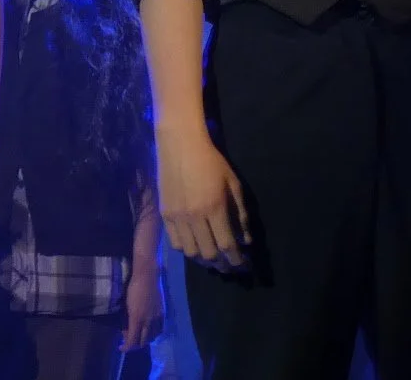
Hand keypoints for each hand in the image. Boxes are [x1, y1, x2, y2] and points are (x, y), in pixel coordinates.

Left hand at [122, 266, 165, 352]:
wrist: (148, 276)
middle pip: (143, 341)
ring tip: (139, 337)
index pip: (132, 340)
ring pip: (153, 337)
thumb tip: (125, 332)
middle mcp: (148, 321)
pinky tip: (150, 331)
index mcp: (137, 319)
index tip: (121, 348)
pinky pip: (160, 330)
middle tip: (129, 342)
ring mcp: (157, 318)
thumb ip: (126, 321)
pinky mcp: (163, 314)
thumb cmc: (133, 288)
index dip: (126, 347)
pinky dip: (154, 334)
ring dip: (145, 340)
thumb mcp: (126, 306)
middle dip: (135, 345)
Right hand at [156, 127, 249, 271]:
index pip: (227, 245)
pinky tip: (195, 247)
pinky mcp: (165, 215)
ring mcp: (177, 217)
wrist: (181, 146)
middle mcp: (194, 217)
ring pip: (190, 252)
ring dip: (204, 260)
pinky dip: (187, 250)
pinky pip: (175, 243)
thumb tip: (245, 240)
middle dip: (222, 264)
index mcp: (214, 208)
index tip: (243, 264)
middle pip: (209, 254)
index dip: (236, 259)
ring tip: (213, 259)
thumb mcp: (233, 185)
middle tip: (230, 265)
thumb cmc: (212, 162)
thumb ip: (240, 214)